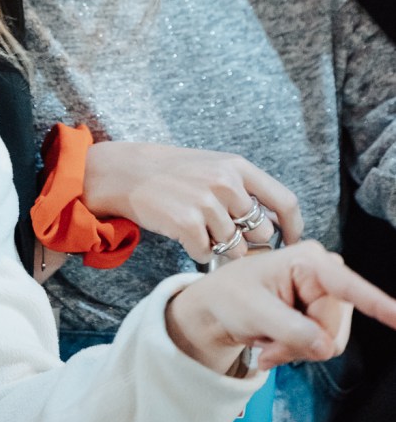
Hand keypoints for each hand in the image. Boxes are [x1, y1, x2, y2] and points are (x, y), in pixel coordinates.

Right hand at [83, 141, 301, 263]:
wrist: (128, 172)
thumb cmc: (175, 172)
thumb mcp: (214, 166)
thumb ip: (244, 189)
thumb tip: (277, 223)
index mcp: (238, 167)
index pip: (285, 201)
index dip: (294, 227)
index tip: (292, 242)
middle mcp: (226, 182)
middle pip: (261, 233)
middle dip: (247, 241)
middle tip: (224, 234)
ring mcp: (206, 202)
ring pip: (234, 249)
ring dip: (219, 247)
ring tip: (198, 228)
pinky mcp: (187, 222)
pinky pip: (207, 254)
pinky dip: (197, 251)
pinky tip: (184, 235)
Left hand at [164, 240, 395, 375]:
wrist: (216, 306)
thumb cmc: (229, 297)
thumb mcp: (253, 311)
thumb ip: (291, 330)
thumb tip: (325, 346)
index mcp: (308, 261)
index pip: (348, 286)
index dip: (376, 303)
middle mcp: (323, 272)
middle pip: (335, 327)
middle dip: (302, 342)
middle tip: (270, 340)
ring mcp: (324, 292)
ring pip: (330, 341)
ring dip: (297, 349)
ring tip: (269, 338)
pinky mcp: (321, 310)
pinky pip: (323, 346)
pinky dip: (296, 351)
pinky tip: (274, 342)